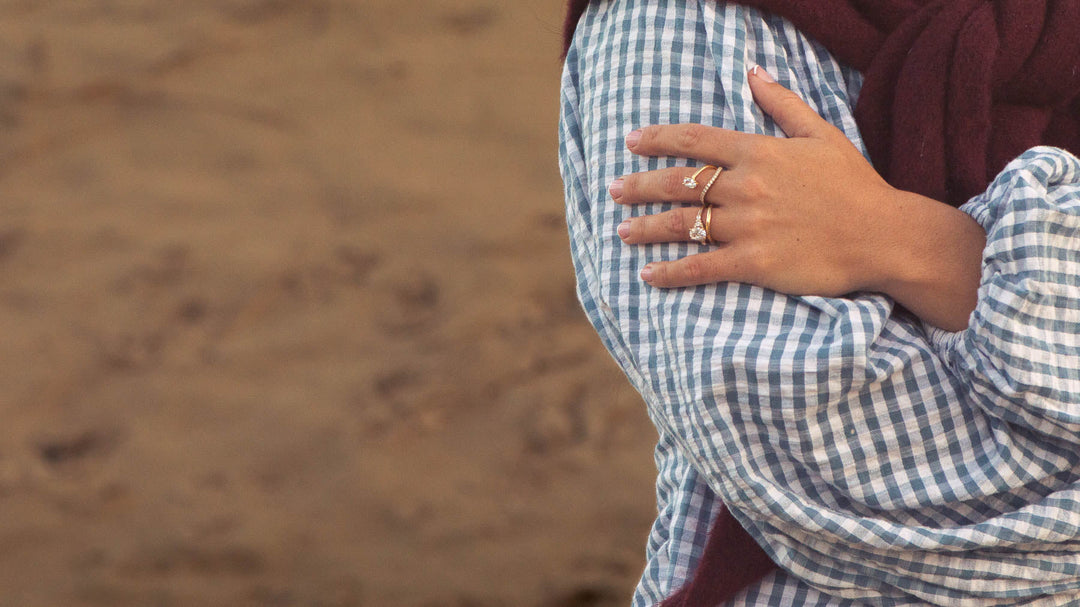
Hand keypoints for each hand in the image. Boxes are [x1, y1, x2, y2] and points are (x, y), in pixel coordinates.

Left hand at [613, 65, 911, 296]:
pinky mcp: (755, 263)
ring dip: (646, 227)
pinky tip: (648, 275)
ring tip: (621, 231)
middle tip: (612, 191)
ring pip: (683, 224)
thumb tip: (753, 72)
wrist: (885, 235)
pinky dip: (671, 272)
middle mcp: (747, 186)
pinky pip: (702, 267)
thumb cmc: (855, 185)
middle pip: (678, 183)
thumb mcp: (821, 134)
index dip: (658, 140)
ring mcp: (749, 226)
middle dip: (640, 186)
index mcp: (760, 152)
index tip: (631, 142)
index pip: (695, 141)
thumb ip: (782, 103)